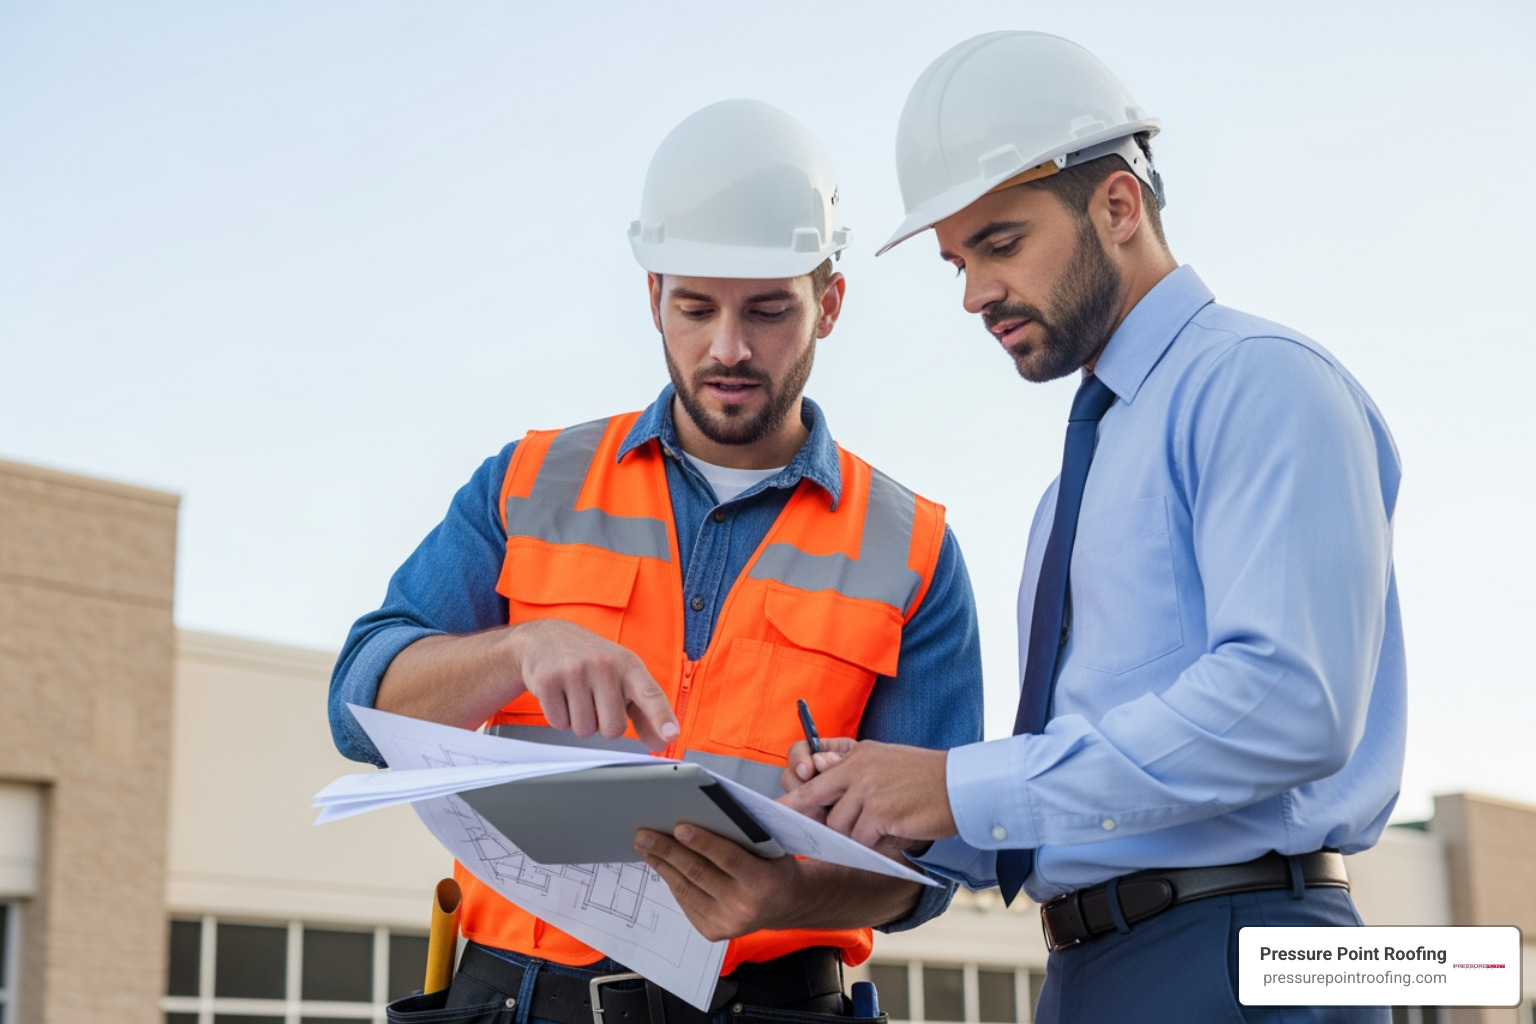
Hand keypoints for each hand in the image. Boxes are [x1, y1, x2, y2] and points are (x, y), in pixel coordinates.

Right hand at [511, 619, 678, 750]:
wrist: (545, 637)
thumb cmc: (591, 661)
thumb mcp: (622, 676)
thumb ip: (644, 710)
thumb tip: (661, 742)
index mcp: (628, 664)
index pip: (650, 694)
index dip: (661, 717)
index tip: (671, 735)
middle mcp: (603, 665)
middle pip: (613, 729)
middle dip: (603, 725)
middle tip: (595, 702)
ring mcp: (574, 671)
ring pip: (584, 730)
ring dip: (580, 721)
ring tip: (576, 695)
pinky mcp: (547, 681)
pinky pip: (559, 723)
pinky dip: (559, 717)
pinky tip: (560, 694)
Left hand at [634, 824, 803, 939]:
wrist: (788, 904)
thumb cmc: (776, 866)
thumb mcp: (773, 847)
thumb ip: (745, 834)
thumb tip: (704, 812)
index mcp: (764, 882)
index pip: (728, 858)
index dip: (703, 842)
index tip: (679, 827)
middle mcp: (744, 906)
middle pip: (699, 873)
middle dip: (668, 851)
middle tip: (645, 834)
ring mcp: (727, 923)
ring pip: (685, 889)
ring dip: (662, 864)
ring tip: (644, 846)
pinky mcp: (713, 932)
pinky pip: (685, 902)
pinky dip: (671, 879)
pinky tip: (660, 863)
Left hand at [779, 741, 957, 848]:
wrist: (962, 785)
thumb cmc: (924, 778)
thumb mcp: (884, 761)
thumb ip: (852, 771)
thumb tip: (817, 778)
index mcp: (857, 752)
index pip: (813, 765)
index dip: (794, 789)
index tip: (777, 807)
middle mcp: (858, 767)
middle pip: (815, 797)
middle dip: (806, 819)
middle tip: (797, 835)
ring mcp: (868, 789)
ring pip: (839, 826)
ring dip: (855, 836)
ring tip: (882, 830)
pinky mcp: (880, 813)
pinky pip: (861, 840)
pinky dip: (874, 846)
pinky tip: (893, 837)